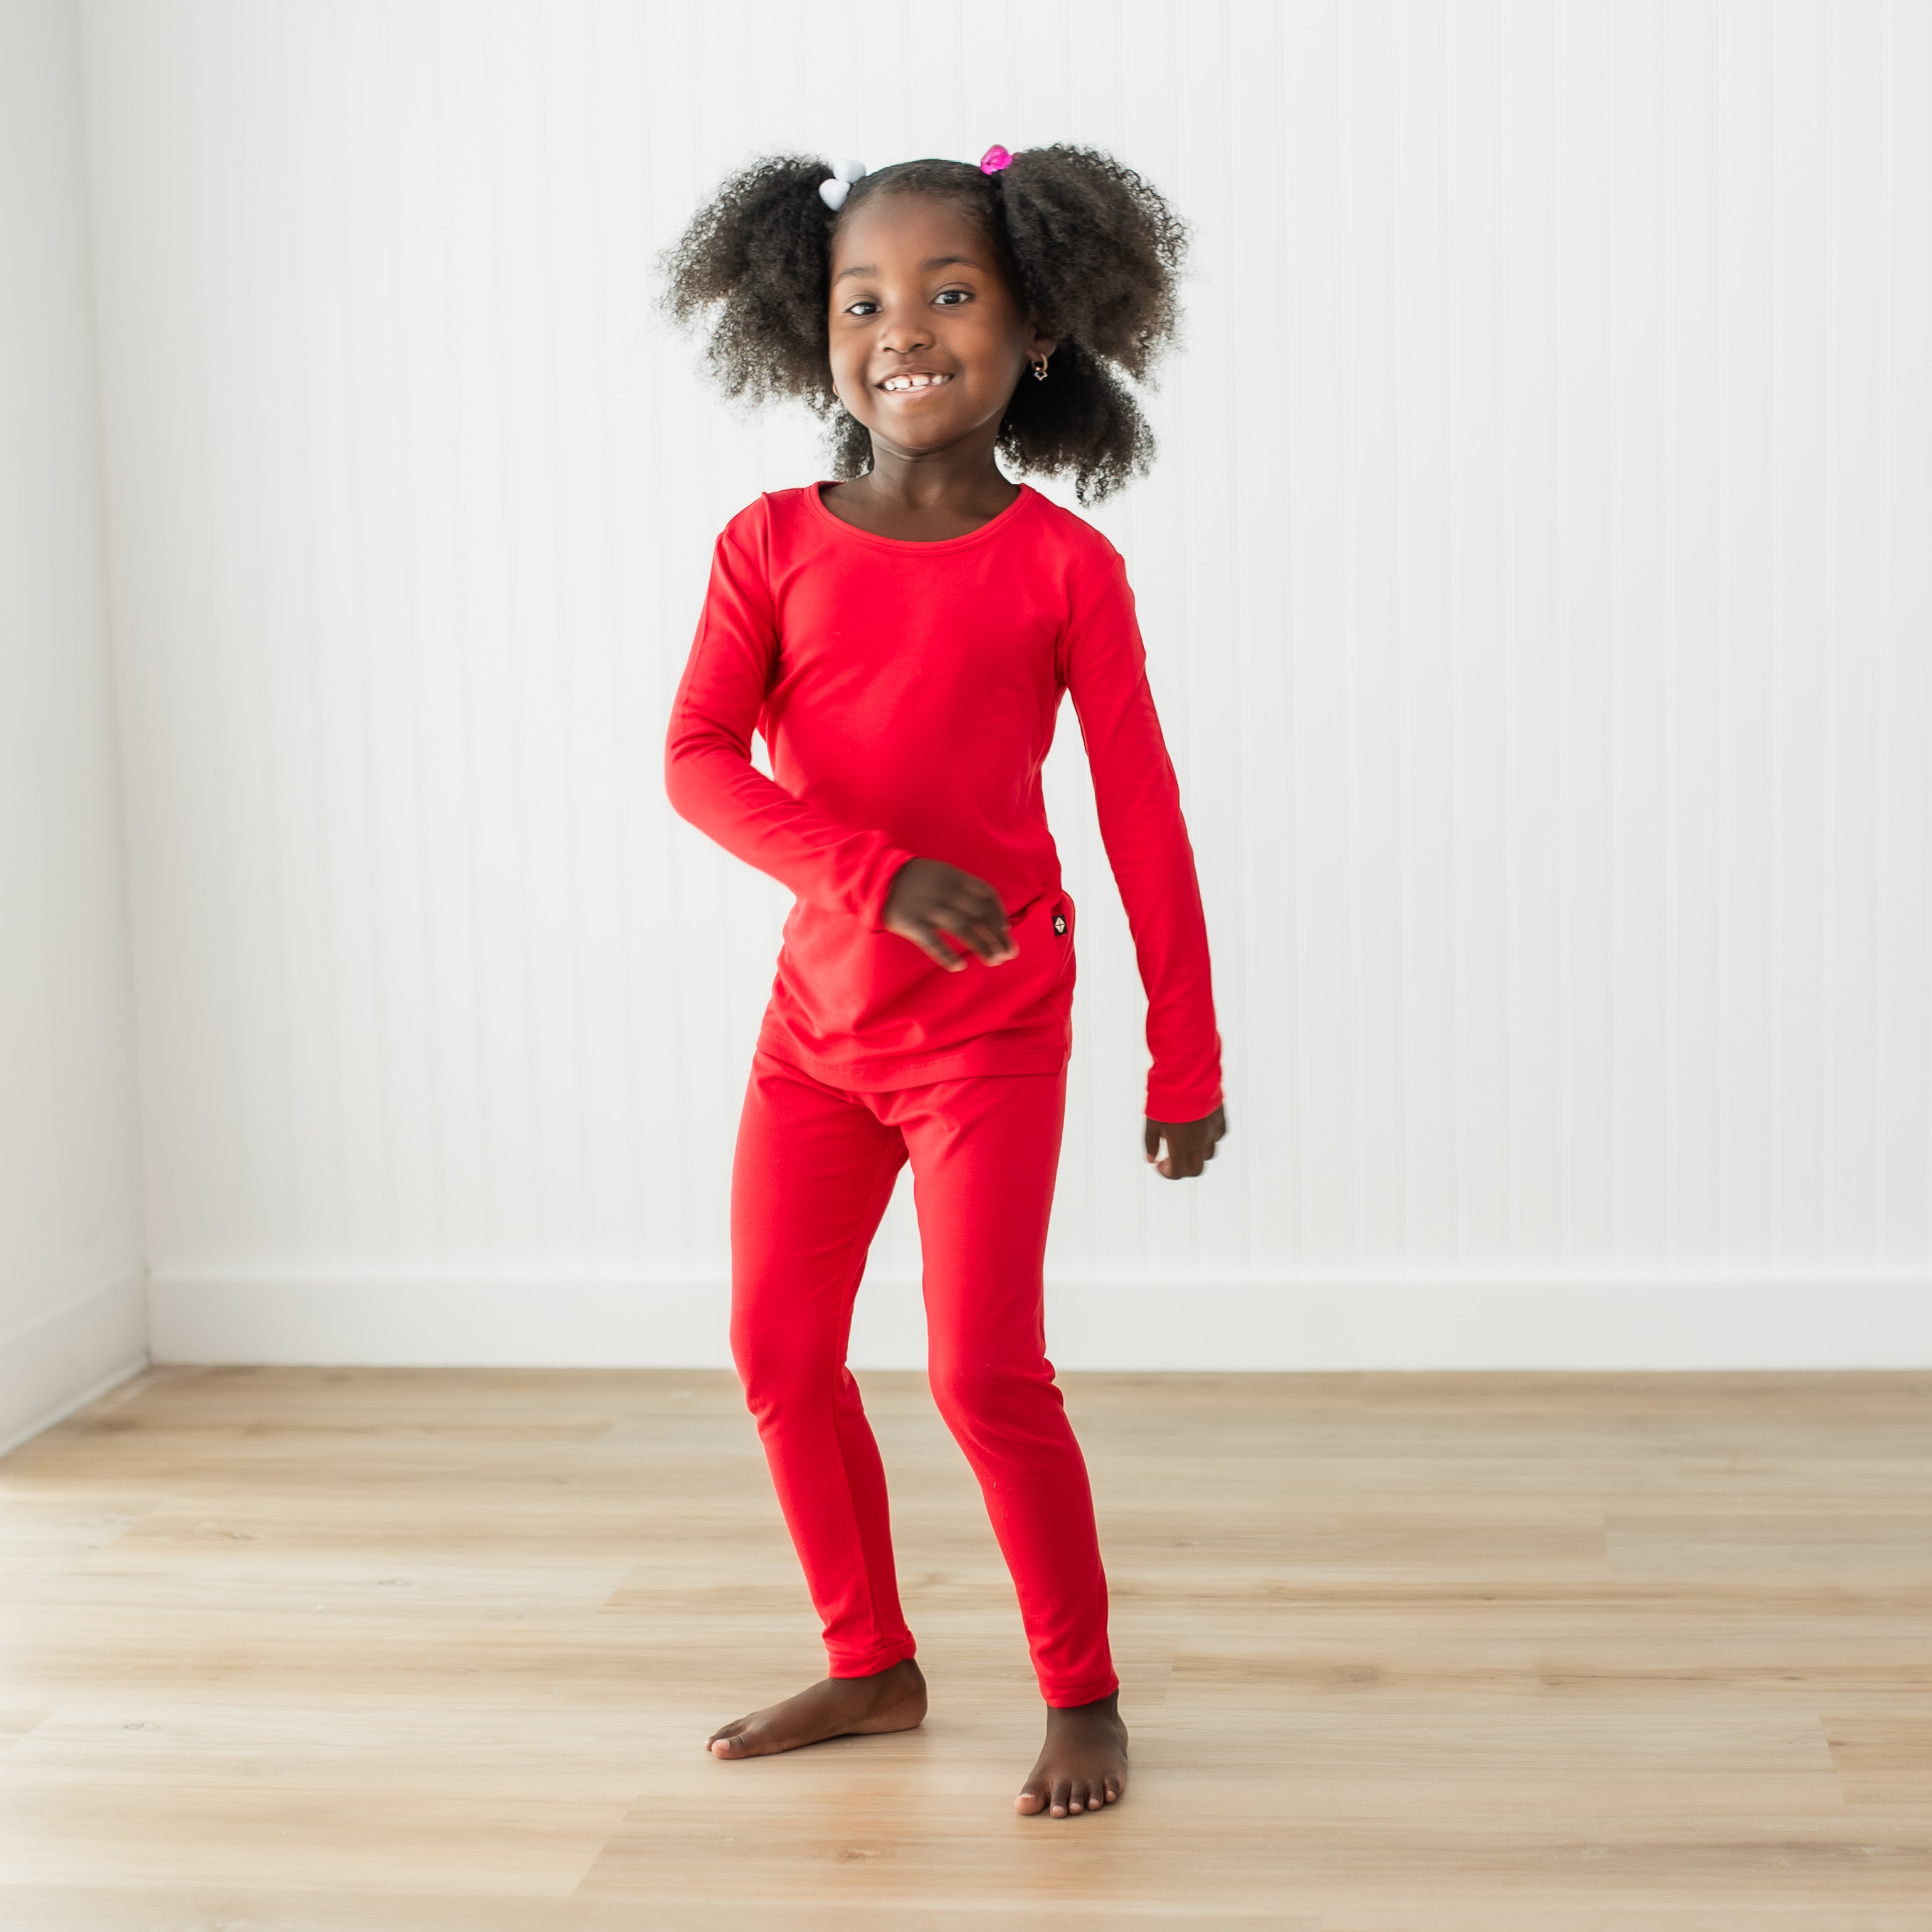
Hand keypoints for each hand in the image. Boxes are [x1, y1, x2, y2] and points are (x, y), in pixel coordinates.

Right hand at [882, 858, 1019, 971]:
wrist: (878, 878)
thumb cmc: (917, 880)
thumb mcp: (943, 874)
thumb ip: (965, 890)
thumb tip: (993, 915)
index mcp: (955, 877)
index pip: (987, 895)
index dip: (1000, 914)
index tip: (1005, 930)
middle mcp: (944, 891)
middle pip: (979, 915)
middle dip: (997, 936)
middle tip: (1008, 954)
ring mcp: (927, 907)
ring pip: (962, 929)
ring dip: (982, 947)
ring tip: (994, 961)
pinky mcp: (910, 922)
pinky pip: (932, 942)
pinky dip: (947, 955)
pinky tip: (959, 967)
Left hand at [1144, 1103, 1226, 1178]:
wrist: (1187, 1073)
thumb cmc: (1166, 1096)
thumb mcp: (1151, 1121)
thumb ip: (1150, 1142)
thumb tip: (1150, 1159)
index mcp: (1181, 1145)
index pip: (1177, 1172)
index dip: (1167, 1173)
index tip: (1159, 1165)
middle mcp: (1199, 1142)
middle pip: (1196, 1169)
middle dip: (1183, 1169)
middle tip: (1172, 1160)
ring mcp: (1212, 1130)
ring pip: (1209, 1154)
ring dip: (1196, 1154)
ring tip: (1185, 1143)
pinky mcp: (1220, 1117)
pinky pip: (1218, 1135)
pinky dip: (1209, 1138)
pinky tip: (1198, 1130)